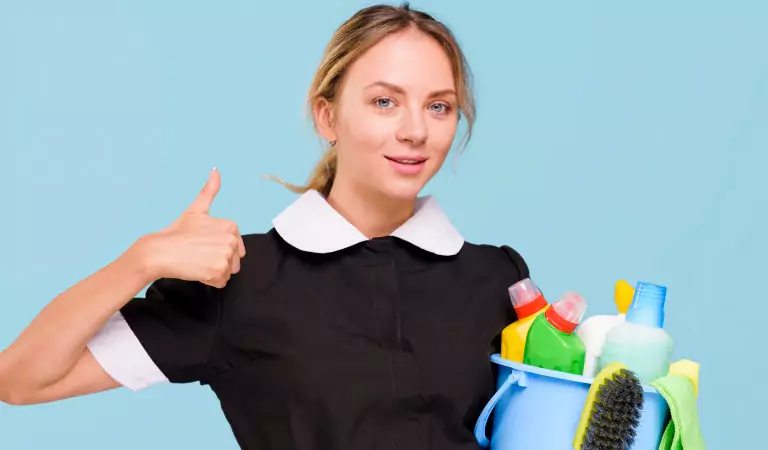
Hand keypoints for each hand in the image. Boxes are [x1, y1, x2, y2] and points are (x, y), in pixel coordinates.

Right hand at [136, 168, 245, 287]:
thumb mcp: (196, 210)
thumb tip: (216, 170)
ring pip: (228, 273)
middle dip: (217, 262)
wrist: (159, 251)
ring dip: (213, 272)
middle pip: (234, 261)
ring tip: (197, 261)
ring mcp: (225, 254)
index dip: (217, 250)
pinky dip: (209, 281)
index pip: (236, 248)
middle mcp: (231, 239)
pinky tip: (196, 270)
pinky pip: (221, 282)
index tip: (202, 245)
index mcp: (230, 225)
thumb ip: (209, 191)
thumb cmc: (176, 232)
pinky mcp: (218, 269)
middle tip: (199, 254)